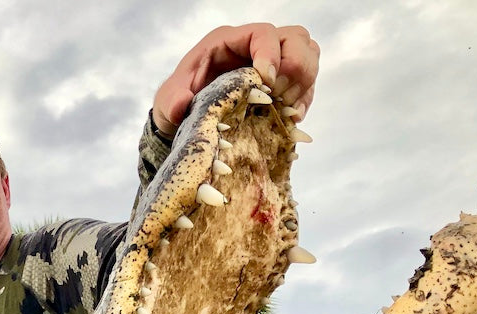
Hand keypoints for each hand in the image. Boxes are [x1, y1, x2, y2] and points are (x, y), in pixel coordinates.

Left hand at [152, 24, 319, 136]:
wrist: (186, 117)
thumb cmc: (178, 100)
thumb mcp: (169, 99)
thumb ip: (172, 100)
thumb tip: (181, 105)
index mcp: (228, 41)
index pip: (263, 32)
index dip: (271, 54)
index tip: (267, 82)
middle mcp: (254, 46)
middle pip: (295, 38)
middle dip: (295, 68)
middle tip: (279, 97)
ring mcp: (272, 61)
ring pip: (308, 52)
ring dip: (304, 81)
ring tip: (288, 108)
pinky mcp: (281, 81)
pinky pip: (307, 79)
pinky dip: (305, 97)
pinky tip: (293, 116)